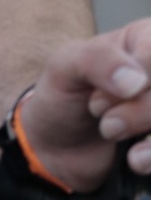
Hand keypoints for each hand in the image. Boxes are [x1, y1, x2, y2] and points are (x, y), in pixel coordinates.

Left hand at [15, 20, 150, 190]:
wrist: (58, 148)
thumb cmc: (63, 96)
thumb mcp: (65, 65)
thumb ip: (97, 60)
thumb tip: (136, 82)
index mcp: (146, 39)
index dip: (135, 79)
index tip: (98, 100)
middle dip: (140, 110)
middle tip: (105, 121)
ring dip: (150, 132)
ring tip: (113, 137)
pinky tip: (136, 160)